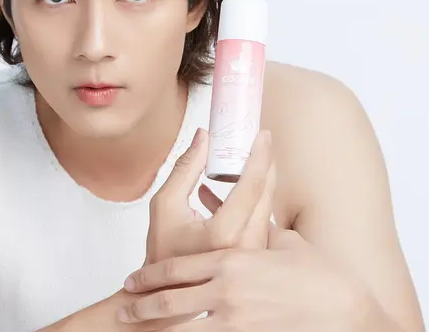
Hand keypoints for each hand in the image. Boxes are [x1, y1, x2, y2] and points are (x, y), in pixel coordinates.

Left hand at [119, 225, 368, 331]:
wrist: (344, 313)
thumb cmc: (319, 277)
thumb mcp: (285, 245)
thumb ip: (262, 230)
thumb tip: (255, 215)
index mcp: (230, 261)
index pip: (177, 269)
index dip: (150, 277)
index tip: (133, 282)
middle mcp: (225, 291)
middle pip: (169, 301)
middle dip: (142, 306)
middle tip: (125, 308)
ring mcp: (233, 320)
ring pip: (181, 328)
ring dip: (156, 329)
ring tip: (137, 329)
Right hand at [145, 128, 275, 264]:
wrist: (167, 294)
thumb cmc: (162, 253)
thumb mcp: (164, 204)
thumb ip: (185, 168)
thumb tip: (203, 137)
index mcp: (225, 232)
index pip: (252, 184)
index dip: (260, 155)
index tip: (263, 134)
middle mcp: (245, 244)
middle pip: (266, 194)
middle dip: (266, 163)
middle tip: (261, 141)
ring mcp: (253, 253)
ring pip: (265, 207)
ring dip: (260, 181)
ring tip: (248, 159)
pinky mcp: (254, 255)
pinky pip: (259, 220)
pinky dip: (251, 200)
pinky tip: (229, 188)